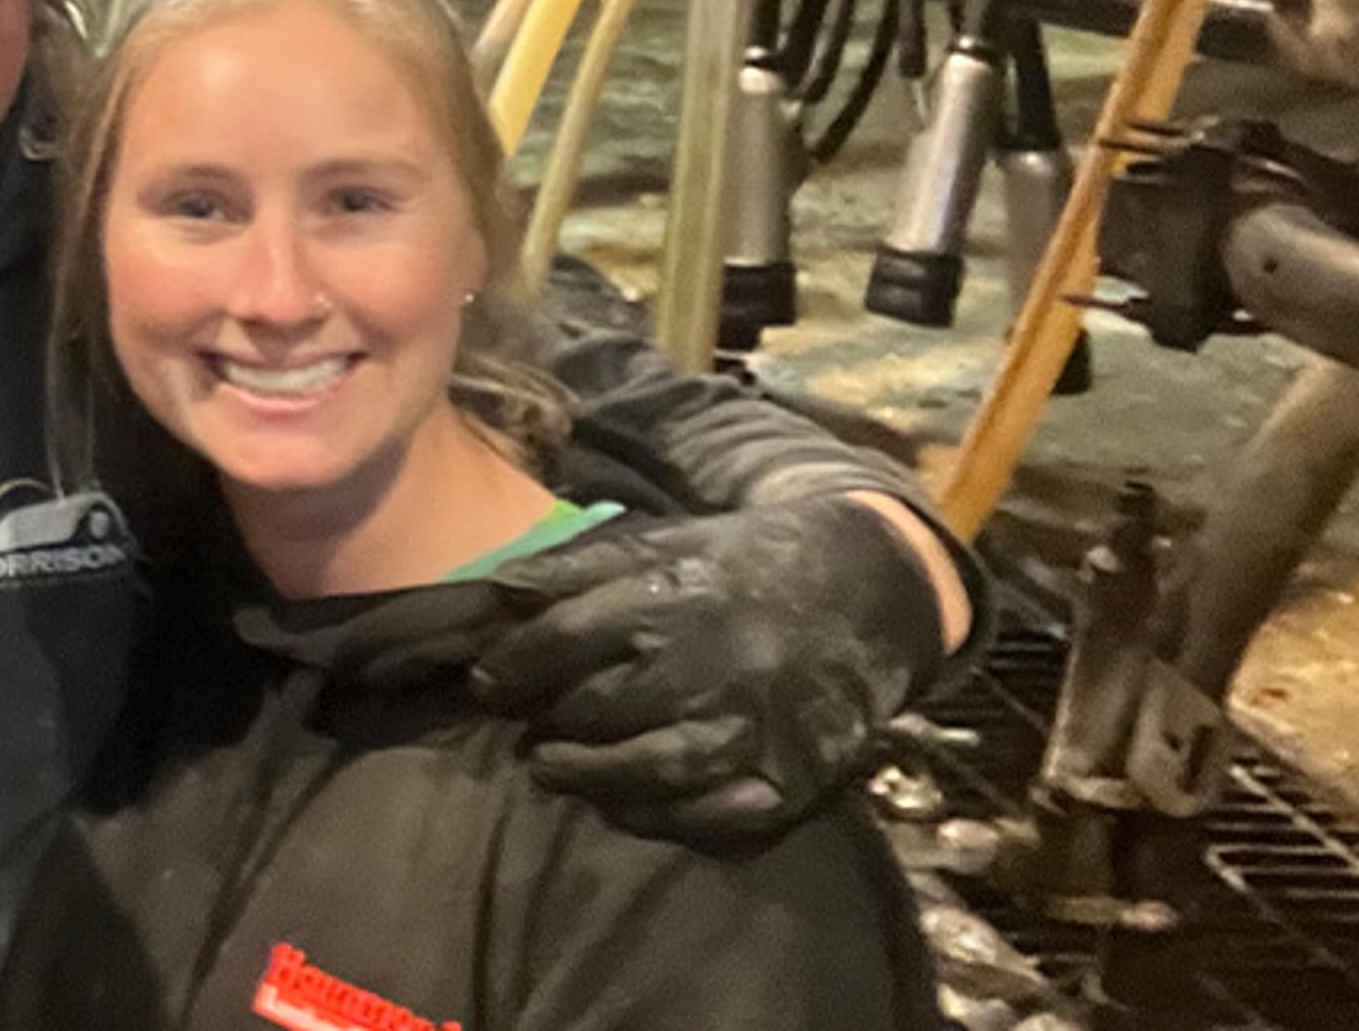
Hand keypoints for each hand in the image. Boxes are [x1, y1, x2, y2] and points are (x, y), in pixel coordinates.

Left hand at [473, 491, 951, 846]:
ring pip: (645, 770)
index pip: (563, 639)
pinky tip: (620, 802)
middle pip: (597, 708)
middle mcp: (712, 662)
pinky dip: (652, 816)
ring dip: (584, 776)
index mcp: (676, 594)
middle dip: (545, 720)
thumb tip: (496, 593)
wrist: (872, 592)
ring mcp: (754, 727)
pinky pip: (707, 817)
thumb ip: (579, 567)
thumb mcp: (666, 540)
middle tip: (522, 724)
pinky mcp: (791, 778)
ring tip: (549, 767)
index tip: (486, 681)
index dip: (511, 667)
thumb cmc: (746, 564)